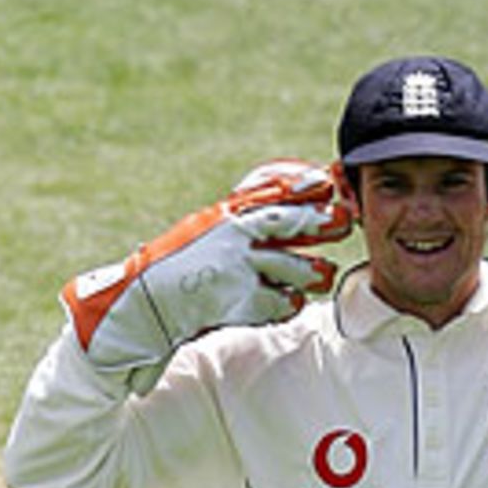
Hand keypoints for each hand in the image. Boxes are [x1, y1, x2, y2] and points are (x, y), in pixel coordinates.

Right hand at [63, 161, 351, 375]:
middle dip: (320, 223)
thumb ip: (238, 220)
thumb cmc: (177, 267)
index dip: (302, 187)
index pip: (272, 193)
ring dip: (312, 272)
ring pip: (292, 266)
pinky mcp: (238, 301)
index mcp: (226, 215)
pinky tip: (291, 302)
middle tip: (342, 224)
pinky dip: (289, 303)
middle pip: (291, 224)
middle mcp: (233, 237)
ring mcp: (237, 268)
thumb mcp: (204, 230)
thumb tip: (279, 212)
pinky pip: (279, 301)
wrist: (146, 303)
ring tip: (321, 276)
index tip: (325, 184)